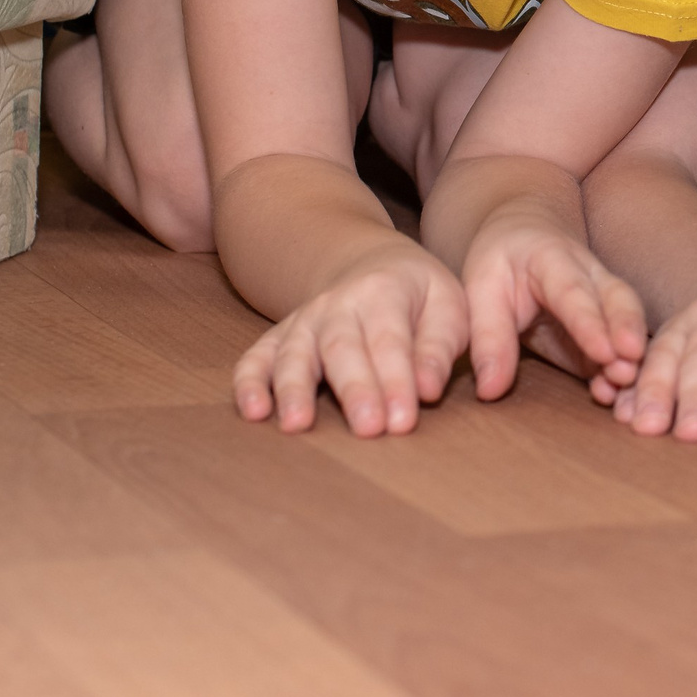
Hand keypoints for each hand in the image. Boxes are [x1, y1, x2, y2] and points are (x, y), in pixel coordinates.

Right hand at [232, 241, 466, 435]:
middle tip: (368, 430)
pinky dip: (249, 384)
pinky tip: (253, 413)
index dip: (396, 381)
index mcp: (384, 291)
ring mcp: (302, 322)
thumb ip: (440, 347)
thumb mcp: (448, 304)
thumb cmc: (418, 296)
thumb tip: (428, 391)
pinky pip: (256, 358)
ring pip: (293, 353)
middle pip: (341, 347)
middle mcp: (336, 304)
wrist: (370, 266)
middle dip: (354, 390)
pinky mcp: (278, 340)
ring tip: (297, 425)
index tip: (403, 421)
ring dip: (294, 390)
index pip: (389, 340)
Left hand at [461, 207, 648, 401]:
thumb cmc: (501, 261)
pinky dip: (621, 367)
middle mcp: (589, 274)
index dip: (590, 322)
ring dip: (630, 353)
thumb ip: (489, 338)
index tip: (604, 352)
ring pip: (627, 319)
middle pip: (617, 298)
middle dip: (628, 329)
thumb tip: (490, 391)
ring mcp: (602, 298)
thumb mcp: (481, 290)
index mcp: (553, 258)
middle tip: (632, 363)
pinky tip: (613, 393)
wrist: (525, 233)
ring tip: (625, 383)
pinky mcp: (603, 325)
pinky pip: (618, 345)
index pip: (573, 292)